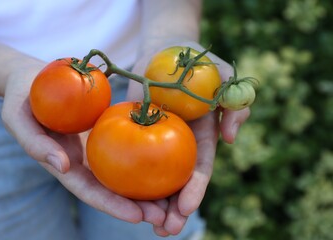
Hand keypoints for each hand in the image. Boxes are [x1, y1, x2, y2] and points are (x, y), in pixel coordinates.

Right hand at [0, 64, 168, 225]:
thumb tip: (61, 167)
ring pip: (123, 172)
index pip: (89, 191)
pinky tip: (167, 162)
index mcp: (63, 164)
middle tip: (163, 217)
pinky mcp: (107, 130)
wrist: (34, 80)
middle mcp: (83, 161)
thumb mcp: (18, 118)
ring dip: (146, 188)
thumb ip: (35, 144)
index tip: (136, 216)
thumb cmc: (22, 98)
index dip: (110, 205)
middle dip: (135, 206)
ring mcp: (96, 147)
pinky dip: (145, 157)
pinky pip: (128, 145)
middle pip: (110, 189)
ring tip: (173, 200)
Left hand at [127, 42, 249, 235]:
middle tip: (165, 230)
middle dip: (173, 209)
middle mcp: (179, 145)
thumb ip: (235, 106)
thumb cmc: (199, 63)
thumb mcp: (225, 78)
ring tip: (143, 222)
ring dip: (151, 201)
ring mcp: (155, 139)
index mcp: (202, 138)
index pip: (200, 170)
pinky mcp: (134, 130)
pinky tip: (119, 194)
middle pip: (177, 182)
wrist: (167, 48)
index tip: (185, 209)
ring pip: (153, 176)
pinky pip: (130, 155)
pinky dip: (128, 176)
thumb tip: (231, 139)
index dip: (195, 191)